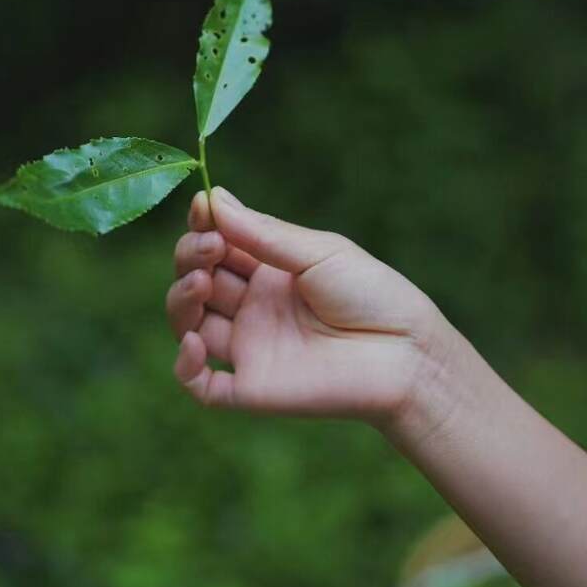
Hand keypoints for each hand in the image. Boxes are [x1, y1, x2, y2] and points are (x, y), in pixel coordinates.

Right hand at [165, 186, 454, 425]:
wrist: (406, 353)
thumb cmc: (372, 295)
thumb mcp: (319, 252)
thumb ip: (264, 234)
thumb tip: (213, 198)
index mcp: (269, 271)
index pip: (217, 245)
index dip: (203, 227)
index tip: (202, 207)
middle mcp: (253, 308)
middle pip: (196, 279)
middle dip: (191, 256)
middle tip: (210, 246)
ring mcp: (249, 347)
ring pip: (188, 324)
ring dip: (181, 299)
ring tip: (201, 282)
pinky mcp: (251, 388)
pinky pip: (200, 384)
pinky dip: (184, 364)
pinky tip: (193, 341)